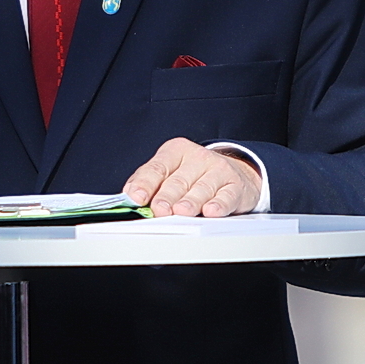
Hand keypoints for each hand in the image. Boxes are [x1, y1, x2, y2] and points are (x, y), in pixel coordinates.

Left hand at [123, 138, 261, 217]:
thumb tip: (129, 196)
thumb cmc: (195, 176)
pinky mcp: (235, 186)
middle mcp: (197, 157)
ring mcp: (218, 170)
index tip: (136, 197)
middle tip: (158, 210)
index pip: (157, 167)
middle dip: (166, 197)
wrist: (235, 174)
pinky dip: (218, 205)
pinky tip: (210, 211)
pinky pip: (225, 196)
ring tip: (181, 212)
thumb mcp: (171, 171)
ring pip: (201, 189)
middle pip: (177, 181)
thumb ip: (150, 182)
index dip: (145, 183)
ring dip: (190, 202)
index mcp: (175, 151)